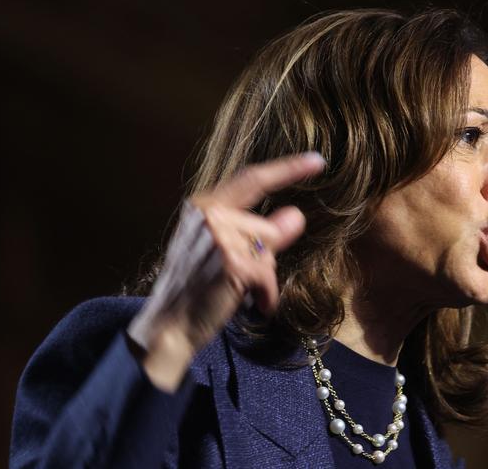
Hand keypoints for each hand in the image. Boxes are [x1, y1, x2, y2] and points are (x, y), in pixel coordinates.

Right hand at [129, 152, 325, 390]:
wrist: (169, 326)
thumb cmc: (196, 289)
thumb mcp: (226, 252)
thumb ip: (260, 232)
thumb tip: (297, 215)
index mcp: (205, 206)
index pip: (252, 179)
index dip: (288, 169)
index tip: (317, 160)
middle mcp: (209, 214)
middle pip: (265, 227)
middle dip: (265, 256)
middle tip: (243, 279)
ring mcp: (219, 236)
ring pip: (269, 250)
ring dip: (264, 277)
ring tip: (240, 292)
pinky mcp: (232, 262)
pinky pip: (268, 275)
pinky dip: (266, 295)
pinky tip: (252, 305)